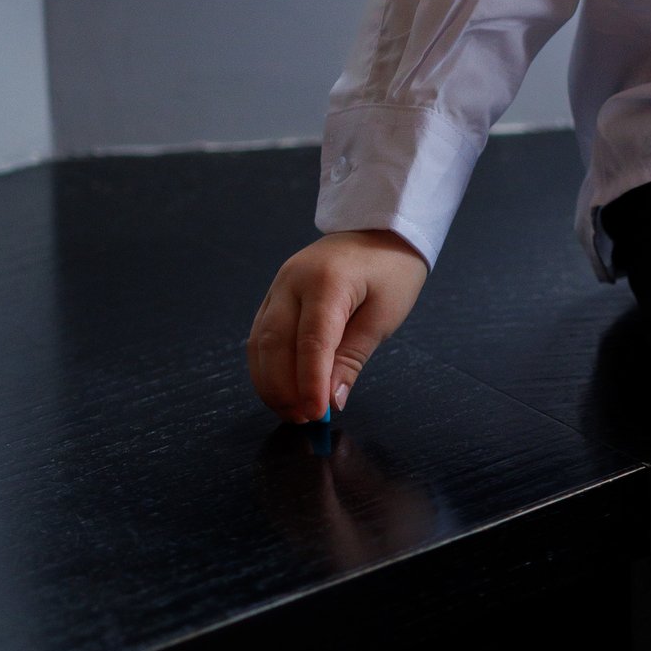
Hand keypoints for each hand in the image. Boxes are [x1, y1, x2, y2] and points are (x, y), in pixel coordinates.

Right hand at [248, 230, 427, 421]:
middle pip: (274, 343)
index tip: (317, 415)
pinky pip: (260, 335)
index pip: (311, 341)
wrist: (379, 230)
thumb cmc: (390, 269)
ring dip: (269, 382)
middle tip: (302, 420)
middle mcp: (292, 281)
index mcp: (326, 281)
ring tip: (291, 412)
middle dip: (283, 389)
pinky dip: (266, 366)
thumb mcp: (383, 315)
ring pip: (259, 342)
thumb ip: (352, 358)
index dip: (310, 383)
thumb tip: (330, 400)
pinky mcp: (274, 295)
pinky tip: (280, 388)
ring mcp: (278, 286)